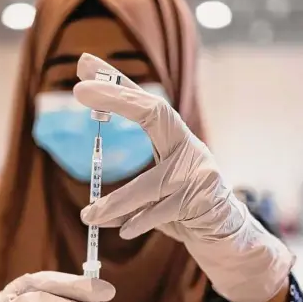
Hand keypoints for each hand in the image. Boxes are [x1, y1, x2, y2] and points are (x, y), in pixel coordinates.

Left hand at [74, 53, 293, 301]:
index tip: (86, 66)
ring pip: (149, 183)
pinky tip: (122, 231)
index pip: (145, 103)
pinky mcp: (204, 199)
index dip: (117, 85)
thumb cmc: (181, 207)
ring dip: (114, 202)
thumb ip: (129, 183)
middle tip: (79, 90)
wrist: (223, 235)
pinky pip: (162, 211)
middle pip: (155, 112)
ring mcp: (200, 172)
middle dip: (116, 98)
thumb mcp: (156, 189)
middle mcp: (189, 147)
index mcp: (175, 139)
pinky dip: (138, 222)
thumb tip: (88, 199)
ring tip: (88, 215)